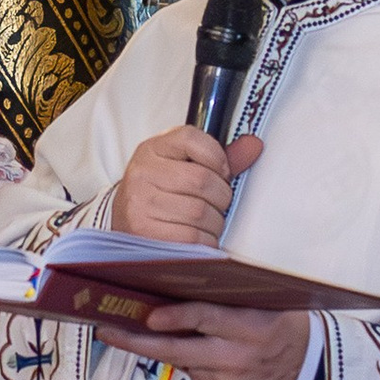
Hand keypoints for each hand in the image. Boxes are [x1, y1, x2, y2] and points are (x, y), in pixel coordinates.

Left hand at [94, 301, 313, 379]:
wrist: (313, 377)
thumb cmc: (285, 329)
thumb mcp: (265, 307)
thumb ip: (228, 301)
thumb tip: (177, 287)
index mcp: (251, 328)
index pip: (204, 319)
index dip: (173, 317)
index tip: (147, 315)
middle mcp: (237, 359)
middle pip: (176, 351)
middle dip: (136, 342)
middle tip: (107, 331)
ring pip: (182, 363)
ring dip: (164, 349)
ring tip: (147, 333)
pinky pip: (194, 378)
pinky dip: (191, 364)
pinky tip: (202, 355)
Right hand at [109, 125, 259, 247]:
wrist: (125, 222)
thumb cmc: (161, 191)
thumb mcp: (182, 165)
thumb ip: (218, 157)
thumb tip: (254, 145)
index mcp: (152, 149)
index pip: (190, 139)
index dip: (216, 156)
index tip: (221, 171)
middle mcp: (142, 173)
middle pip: (202, 179)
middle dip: (221, 195)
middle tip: (217, 202)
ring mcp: (140, 203)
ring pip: (200, 212)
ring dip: (215, 221)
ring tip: (207, 221)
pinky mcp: (144, 232)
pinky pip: (192, 238)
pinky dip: (206, 240)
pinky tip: (199, 236)